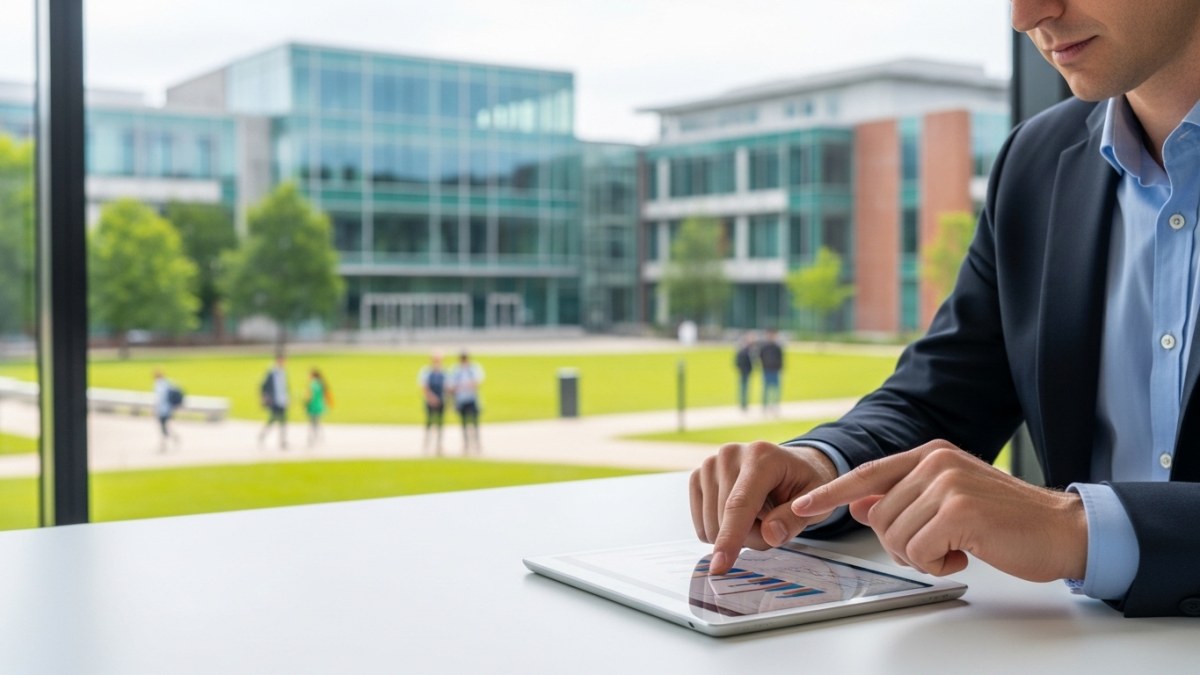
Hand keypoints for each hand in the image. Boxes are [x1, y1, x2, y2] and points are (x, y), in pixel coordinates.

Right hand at [690, 442, 837, 574]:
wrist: (789, 466)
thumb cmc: (802, 483)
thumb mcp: (816, 501)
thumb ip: (795, 519)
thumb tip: (771, 534)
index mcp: (761, 456)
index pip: (740, 504)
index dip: (730, 537)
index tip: (720, 566)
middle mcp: (729, 455)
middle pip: (725, 519)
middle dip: (751, 537)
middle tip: (774, 523)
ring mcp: (710, 465)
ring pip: (711, 526)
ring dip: (737, 535)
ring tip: (758, 515)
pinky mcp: (697, 478)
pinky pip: (701, 524)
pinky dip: (722, 530)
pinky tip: (739, 514)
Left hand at [791, 440, 1086, 581]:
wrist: (1062, 530)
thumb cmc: (1006, 521)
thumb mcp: (949, 502)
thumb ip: (904, 500)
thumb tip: (863, 507)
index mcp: (930, 454)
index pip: (867, 474)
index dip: (831, 494)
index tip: (800, 508)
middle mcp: (935, 462)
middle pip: (880, 517)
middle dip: (902, 545)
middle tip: (940, 548)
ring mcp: (947, 483)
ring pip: (895, 536)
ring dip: (922, 557)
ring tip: (957, 548)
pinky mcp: (959, 510)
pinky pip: (918, 551)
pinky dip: (937, 565)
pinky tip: (966, 555)